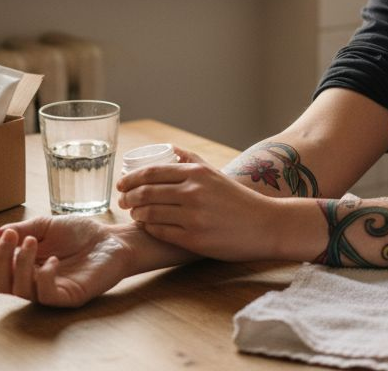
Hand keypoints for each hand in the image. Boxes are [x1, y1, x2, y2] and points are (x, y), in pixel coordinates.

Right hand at [0, 217, 133, 306]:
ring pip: (18, 289)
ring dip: (20, 263)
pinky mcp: (66, 297)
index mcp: (23, 266)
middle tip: (11, 237)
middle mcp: (31, 281)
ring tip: (32, 241)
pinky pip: (45, 295)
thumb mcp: (44, 225)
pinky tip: (54, 260)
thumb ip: (19, 230)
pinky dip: (44, 276)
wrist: (111, 239)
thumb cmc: (80, 233)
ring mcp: (48, 291)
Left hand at [116, 153, 294, 261]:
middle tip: (122, 200)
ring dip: (136, 214)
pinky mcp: (194, 239)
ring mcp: (193, 217)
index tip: (121, 184)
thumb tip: (168, 148)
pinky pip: (161, 232)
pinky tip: (147, 227)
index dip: (130, 179)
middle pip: (146, 193)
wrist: (265, 225)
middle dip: (128, 197)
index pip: (152, 172)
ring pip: (150, 214)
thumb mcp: (215, 174)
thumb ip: (191, 160)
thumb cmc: (238, 199)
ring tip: (133, 214)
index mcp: (197, 174)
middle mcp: (193, 193)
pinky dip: (149, 229)